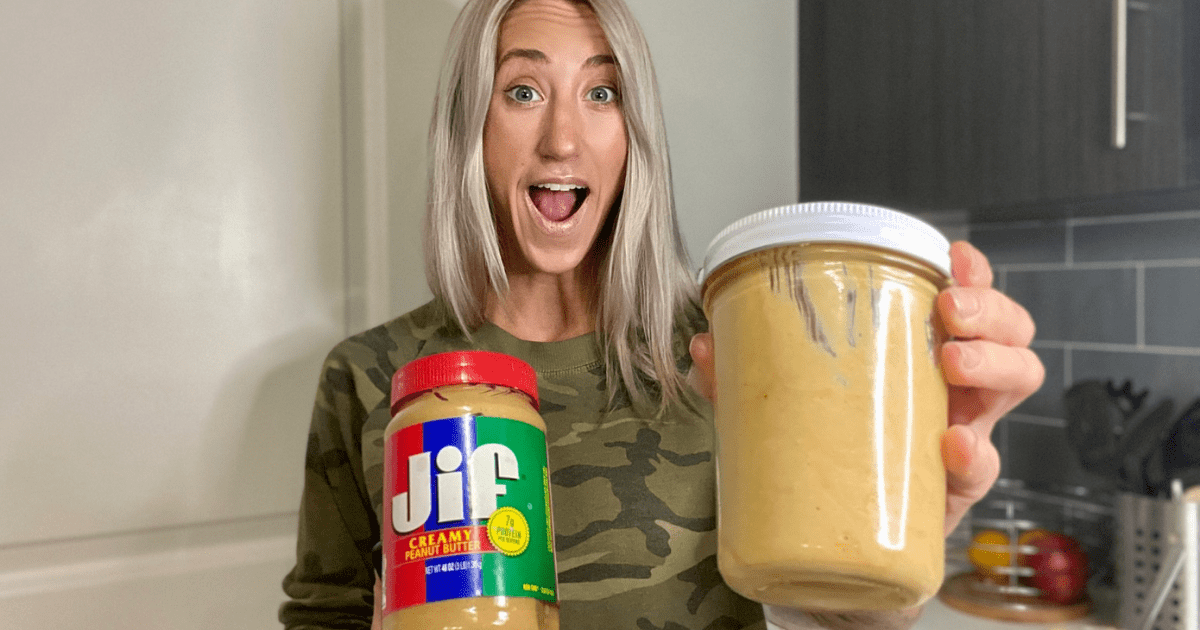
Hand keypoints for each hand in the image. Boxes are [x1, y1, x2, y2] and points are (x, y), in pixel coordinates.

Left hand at [688, 241, 1043, 535]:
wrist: (837, 547)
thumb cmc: (824, 456)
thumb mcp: (782, 406)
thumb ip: (742, 378)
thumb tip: (704, 345)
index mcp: (919, 354)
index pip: (965, 297)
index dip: (971, 273)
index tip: (951, 257)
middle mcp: (955, 388)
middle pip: (1010, 331)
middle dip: (990, 311)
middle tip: (950, 314)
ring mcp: (964, 433)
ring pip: (1018, 381)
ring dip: (996, 362)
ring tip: (955, 364)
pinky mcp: (956, 490)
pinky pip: (983, 469)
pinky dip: (973, 453)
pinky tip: (951, 444)